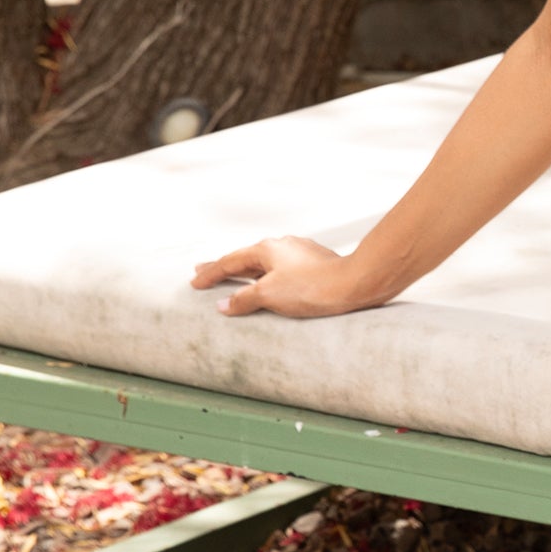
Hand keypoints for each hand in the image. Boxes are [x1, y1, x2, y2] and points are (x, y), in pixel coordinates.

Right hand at [190, 235, 380, 319]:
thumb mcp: (270, 295)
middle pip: (246, 259)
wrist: (355, 284)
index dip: (211, 273)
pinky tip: (272, 283)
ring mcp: (300, 254)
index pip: (230, 262)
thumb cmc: (312, 287)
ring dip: (247, 272)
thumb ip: (243, 299)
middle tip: (203, 270)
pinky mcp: (315, 265)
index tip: (195, 281)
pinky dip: (268, 277)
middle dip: (224, 267)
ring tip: (234, 278)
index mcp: (266, 249)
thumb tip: (224, 305)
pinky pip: (282, 270)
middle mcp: (282, 246)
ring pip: (265, 263)